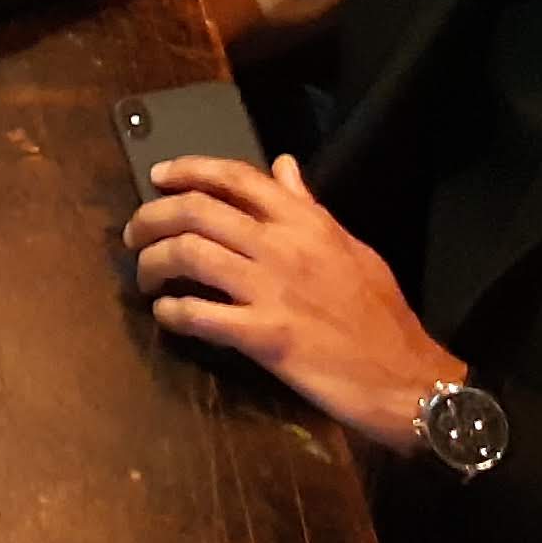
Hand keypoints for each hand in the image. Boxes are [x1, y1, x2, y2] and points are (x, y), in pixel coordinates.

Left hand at [122, 154, 454, 447]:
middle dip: (152, 216)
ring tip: (144, 276)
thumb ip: (310, 208)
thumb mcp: (352, 248)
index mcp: (306, 223)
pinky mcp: (265, 337)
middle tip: (135, 233)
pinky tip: (166, 315)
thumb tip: (283, 166)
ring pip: (189, 255)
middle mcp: (284, 247)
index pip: (237, 178)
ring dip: (153, 263)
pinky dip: (171, 312)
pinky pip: (200, 315)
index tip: (158, 175)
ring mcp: (272, 291)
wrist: (407, 376)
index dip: (189, 169)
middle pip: (197, 211)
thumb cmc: (382, 315)